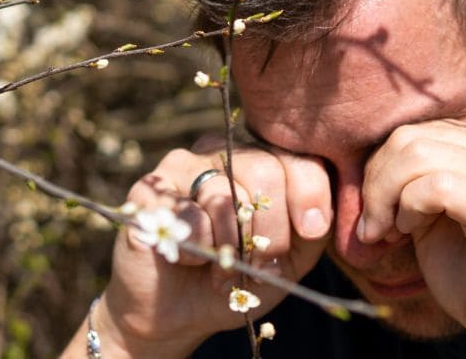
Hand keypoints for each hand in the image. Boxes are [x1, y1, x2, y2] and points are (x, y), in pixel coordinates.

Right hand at [77, 140, 332, 357]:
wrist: (178, 314)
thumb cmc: (240, 280)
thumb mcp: (290, 260)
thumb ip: (312, 231)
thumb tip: (316, 219)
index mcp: (261, 160)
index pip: (298, 158)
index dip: (310, 195)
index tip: (311, 231)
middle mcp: (221, 152)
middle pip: (264, 170)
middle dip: (271, 229)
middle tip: (260, 263)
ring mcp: (182, 166)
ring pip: (225, 195)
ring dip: (232, 247)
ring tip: (223, 269)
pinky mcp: (149, 190)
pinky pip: (189, 216)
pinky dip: (199, 251)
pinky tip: (189, 259)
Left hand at [357, 120, 465, 357]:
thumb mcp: (437, 215)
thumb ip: (413, 179)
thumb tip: (364, 161)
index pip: (419, 131)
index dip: (382, 168)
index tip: (377, 212)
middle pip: (412, 138)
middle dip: (376, 181)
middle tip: (373, 226)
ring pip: (417, 155)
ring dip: (385, 197)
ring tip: (387, 232)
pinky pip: (435, 186)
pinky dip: (406, 208)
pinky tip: (407, 233)